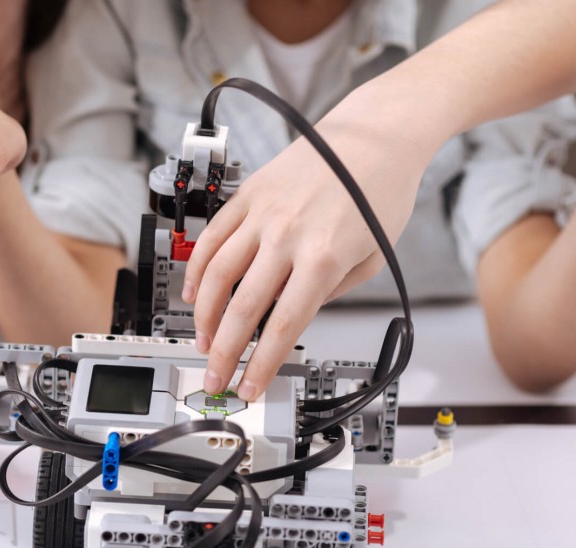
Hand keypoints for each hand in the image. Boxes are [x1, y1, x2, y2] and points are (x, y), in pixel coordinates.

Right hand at [182, 119, 427, 399]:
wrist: (376, 133)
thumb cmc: (382, 192)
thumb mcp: (372, 256)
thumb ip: (329, 291)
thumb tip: (291, 314)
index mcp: (323, 257)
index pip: (282, 327)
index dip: (262, 364)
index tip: (250, 386)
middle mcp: (287, 236)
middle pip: (242, 308)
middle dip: (223, 352)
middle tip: (215, 377)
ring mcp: (262, 213)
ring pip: (216, 274)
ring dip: (204, 316)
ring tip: (202, 341)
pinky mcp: (247, 194)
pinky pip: (211, 237)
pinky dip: (197, 270)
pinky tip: (193, 294)